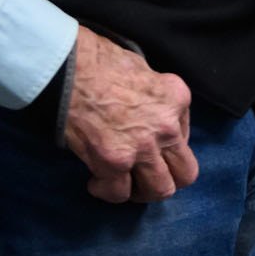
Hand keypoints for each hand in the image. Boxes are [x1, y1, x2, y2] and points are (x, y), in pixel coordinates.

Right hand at [63, 25, 198, 203]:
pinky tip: (96, 181)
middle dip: (167, 179)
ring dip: (142, 192)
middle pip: (185, 174)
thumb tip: (150, 115)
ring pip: (159, 191)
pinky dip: (108, 192)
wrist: (69, 68)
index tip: (147, 145)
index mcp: (177, 99)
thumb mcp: (144, 70)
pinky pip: (119, 193)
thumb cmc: (100, 61)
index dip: (165, 145)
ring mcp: (142, 148)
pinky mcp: (113, 163)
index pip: (185, 137)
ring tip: (125, 184)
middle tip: (146, 178)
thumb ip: (156, 98)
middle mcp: (167, 127)